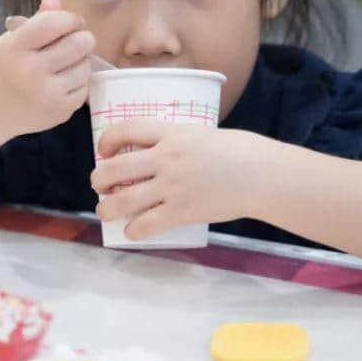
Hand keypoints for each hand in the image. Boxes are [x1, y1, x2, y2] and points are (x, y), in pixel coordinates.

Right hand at [0, 0, 94, 136]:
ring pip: (85, 65)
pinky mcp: (60, 111)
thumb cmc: (5, 69)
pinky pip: (84, 87)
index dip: (69, 18)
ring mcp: (48, 94)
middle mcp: (32, 71)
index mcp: (16, 48)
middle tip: (73, 42)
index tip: (69, 23)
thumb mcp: (12, 41)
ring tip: (64, 64)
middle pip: (79, 43)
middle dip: (81, 38)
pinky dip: (77, 82)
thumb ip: (37, 20)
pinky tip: (62, 83)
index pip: (55, 22)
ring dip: (80, 61)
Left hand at [89, 122, 265, 239]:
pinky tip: (132, 231)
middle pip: (114, 168)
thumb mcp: (201, 133)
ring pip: (122, 201)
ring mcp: (173, 186)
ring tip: (105, 210)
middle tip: (100, 185)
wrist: (263, 174)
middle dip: (98, 179)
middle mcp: (166, 158)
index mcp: (171, 133)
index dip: (106, 141)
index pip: (124, 130)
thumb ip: (175, 140)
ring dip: (106, 208)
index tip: (103, 152)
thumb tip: (156, 150)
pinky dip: (133, 230)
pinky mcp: (182, 211)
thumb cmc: (238, 151)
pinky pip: (146, 224)